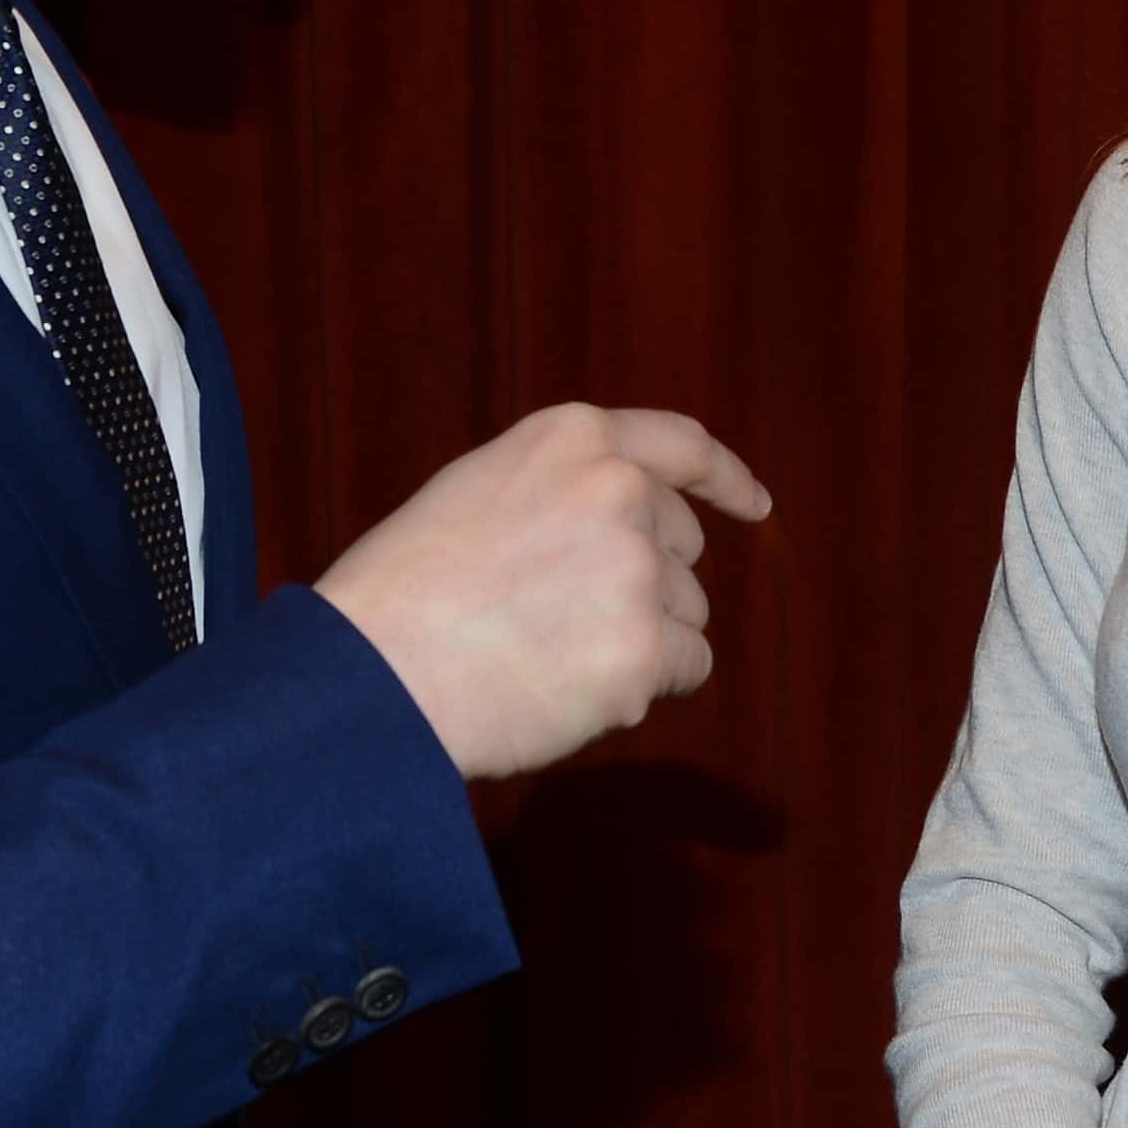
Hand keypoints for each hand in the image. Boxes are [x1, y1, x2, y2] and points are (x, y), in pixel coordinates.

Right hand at [315, 403, 771, 778]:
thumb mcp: (480, 492)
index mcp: (573, 439)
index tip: (754, 505)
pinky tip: (568, 689)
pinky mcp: (645, 649)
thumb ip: (562, 492)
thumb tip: (635, 531)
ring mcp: (637, 570)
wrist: (373, 672)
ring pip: (686, 615)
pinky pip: (686, 670)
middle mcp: (619, 491)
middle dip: (645, 586)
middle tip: (557, 621)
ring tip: (545, 654)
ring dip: (639, 642)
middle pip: (683, 549)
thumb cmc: (405, 594)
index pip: (680, 446)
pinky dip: (642, 688)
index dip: (725, 479)